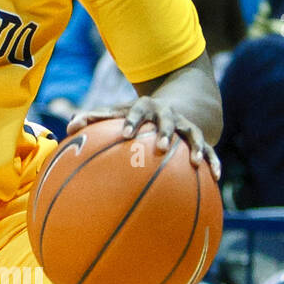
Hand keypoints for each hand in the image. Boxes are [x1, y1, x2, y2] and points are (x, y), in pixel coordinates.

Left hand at [67, 99, 220, 180]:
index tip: (126, 134)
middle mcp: (168, 115)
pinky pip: (210, 151)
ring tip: (194, 162)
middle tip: (160, 146)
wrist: (175, 105)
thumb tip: (67, 127)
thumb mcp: (117, 113)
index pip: (137, 111)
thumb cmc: (136, 116)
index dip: (132, 121)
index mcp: (146, 108)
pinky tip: (216, 178)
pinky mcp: (199, 139)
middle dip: (165, 132)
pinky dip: (213, 162)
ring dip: (193, 147)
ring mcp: (185, 126)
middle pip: (167, 121)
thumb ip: (93, 119)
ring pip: (193, 135)